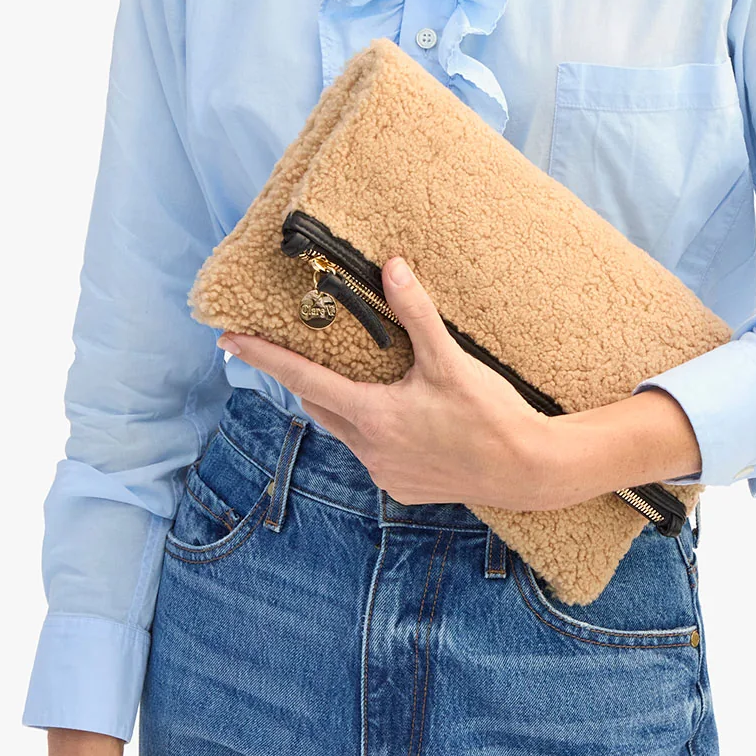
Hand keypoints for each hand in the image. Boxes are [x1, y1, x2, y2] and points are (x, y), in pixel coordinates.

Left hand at [217, 254, 581, 511]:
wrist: (527, 470)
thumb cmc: (490, 415)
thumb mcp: (451, 361)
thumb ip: (416, 314)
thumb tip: (391, 267)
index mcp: (372, 416)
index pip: (303, 378)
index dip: (263, 357)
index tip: (227, 341)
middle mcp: (368, 449)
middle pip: (320, 405)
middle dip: (306, 379)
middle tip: (293, 353)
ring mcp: (383, 473)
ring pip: (346, 431)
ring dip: (344, 406)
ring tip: (359, 384)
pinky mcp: (402, 488)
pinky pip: (373, 455)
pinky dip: (373, 433)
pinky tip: (401, 421)